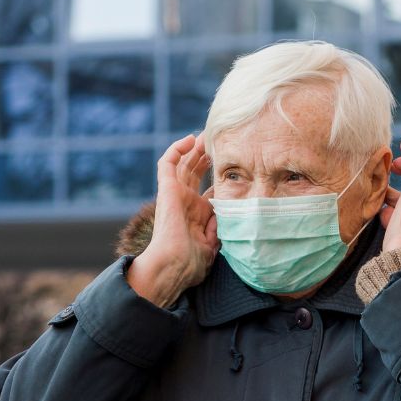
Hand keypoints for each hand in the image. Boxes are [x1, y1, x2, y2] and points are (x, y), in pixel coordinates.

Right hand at [128, 133, 218, 307]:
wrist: (173, 266)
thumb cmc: (191, 263)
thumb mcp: (213, 244)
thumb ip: (221, 227)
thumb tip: (233, 210)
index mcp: (198, 215)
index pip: (210, 190)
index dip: (220, 177)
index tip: (235, 165)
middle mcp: (186, 202)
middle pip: (196, 173)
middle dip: (207, 157)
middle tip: (220, 143)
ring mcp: (175, 195)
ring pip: (183, 164)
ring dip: (194, 149)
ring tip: (207, 135)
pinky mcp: (166, 189)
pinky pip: (167, 163)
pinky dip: (176, 149)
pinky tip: (190, 139)